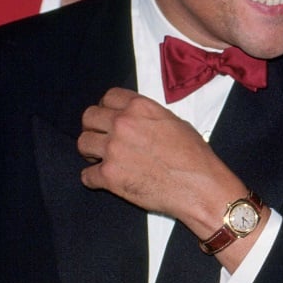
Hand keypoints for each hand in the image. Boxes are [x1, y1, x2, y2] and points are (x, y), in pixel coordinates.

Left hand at [77, 87, 243, 230]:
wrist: (200, 186)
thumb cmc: (195, 156)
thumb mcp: (176, 122)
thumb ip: (149, 116)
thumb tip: (138, 120)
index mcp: (140, 107)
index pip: (108, 97)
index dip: (108, 108)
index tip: (111, 118)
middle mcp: (123, 124)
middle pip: (89, 117)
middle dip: (94, 128)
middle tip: (103, 139)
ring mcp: (113, 150)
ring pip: (82, 144)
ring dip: (90, 152)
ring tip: (102, 160)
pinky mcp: (109, 176)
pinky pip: (86, 175)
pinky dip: (94, 179)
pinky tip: (106, 181)